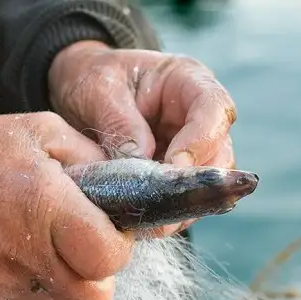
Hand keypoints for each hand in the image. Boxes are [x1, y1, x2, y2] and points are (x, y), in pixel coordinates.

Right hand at [0, 112, 133, 299]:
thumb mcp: (38, 133)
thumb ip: (92, 157)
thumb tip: (129, 181)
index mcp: (44, 207)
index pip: (109, 258)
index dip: (118, 246)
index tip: (109, 228)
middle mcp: (23, 254)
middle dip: (97, 276)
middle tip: (82, 245)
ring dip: (61, 278)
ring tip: (37, 239)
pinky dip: (26, 283)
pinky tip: (9, 249)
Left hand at [48, 41, 237, 237]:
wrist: (80, 88)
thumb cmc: (92, 76)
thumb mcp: (98, 89)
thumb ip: (120, 123)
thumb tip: (140, 164)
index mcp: (189, 81)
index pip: (215, 109)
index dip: (201, 141)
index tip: (175, 167)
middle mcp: (201, 116)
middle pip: (221, 153)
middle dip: (197, 182)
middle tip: (166, 206)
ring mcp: (196, 146)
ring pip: (210, 182)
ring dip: (186, 203)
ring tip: (156, 221)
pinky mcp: (182, 173)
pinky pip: (188, 196)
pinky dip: (171, 212)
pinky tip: (150, 223)